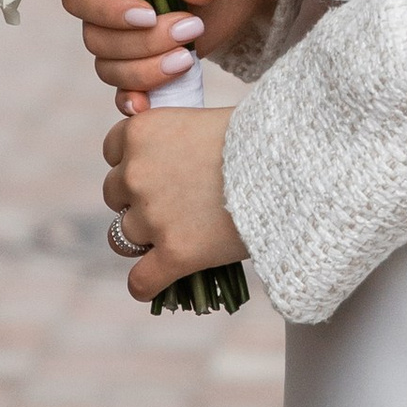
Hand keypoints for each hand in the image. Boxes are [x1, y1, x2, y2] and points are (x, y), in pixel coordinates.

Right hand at [63, 0, 269, 98]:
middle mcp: (114, 2)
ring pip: (111, 67)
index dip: (106, 10)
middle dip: (140, 43)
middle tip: (189, 27)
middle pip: (96, 39)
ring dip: (145, 71)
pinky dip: (135, 100)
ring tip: (188, 57)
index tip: (148, 13)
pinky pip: (129, 89)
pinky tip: (149, 107)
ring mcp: (133, 35)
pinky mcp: (156, 58)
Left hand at [103, 104, 244, 304]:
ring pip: (124, 238)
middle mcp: (137, 172)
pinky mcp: (174, 254)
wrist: (293, 165)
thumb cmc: (261, 137)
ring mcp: (153, 216)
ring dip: (146, 238)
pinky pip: (140, 282)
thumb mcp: (206, 122)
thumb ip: (175, 141)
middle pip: (115, 195)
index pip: (113, 151)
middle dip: (140, 199)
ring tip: (178, 235)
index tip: (162, 169)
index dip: (137, 162)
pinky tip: (160, 282)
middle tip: (177, 203)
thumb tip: (168, 162)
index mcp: (141, 131)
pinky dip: (147, 285)